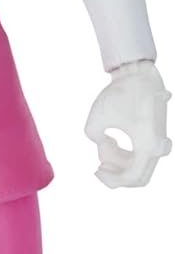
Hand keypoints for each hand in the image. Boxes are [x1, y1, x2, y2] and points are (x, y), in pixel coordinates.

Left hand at [85, 61, 170, 187]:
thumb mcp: (95, 118)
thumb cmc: (119, 93)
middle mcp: (158, 146)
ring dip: (118, 161)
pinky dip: (124, 153)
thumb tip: (103, 142)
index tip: (96, 169)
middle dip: (116, 173)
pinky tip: (110, 138)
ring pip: (138, 166)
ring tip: (104, 141)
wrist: (138, 72)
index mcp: (148, 146)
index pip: (132, 178)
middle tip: (100, 163)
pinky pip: (140, 154)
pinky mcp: (154, 135)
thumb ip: (94, 138)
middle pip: (138, 177)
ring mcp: (158, 140)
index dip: (111, 181)